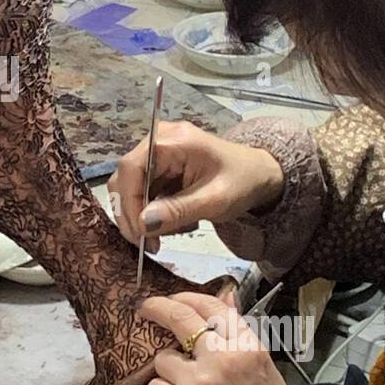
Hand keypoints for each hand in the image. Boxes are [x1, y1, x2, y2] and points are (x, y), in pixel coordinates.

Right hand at [108, 120, 284, 253]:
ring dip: (140, 217)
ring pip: (129, 188)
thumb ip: (179, 210)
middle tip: (147, 244)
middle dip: (132, 213)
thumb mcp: (215, 199)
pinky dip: (149, 214)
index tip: (139, 232)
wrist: (259, 175)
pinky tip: (168, 225)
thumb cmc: (243, 181)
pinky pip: (141, 193)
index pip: (131, 167)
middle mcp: (158, 142)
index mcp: (172, 140)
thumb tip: (144, 224)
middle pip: (125, 178)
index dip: (129, 201)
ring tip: (161, 238)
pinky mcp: (158, 169)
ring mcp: (156, 155)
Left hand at [139, 292, 294, 384]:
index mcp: (247, 349)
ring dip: (171, 373)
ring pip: (164, 360)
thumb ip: (240, 335)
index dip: (188, 298)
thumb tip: (226, 297)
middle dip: (158, 308)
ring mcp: (194, 383)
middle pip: (180, 319)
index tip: (175, 299)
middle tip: (144, 307)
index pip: (212, 308)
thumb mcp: (265, 371)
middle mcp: (219, 360)